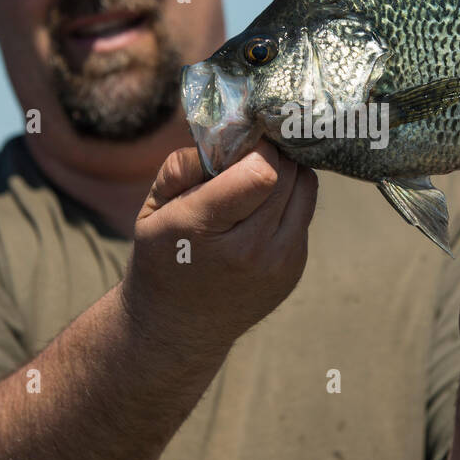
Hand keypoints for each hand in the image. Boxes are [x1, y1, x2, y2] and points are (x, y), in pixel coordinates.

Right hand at [120, 141, 318, 349]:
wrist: (178, 327)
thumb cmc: (163, 257)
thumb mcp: (153, 208)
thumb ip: (184, 165)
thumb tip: (227, 131)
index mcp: (206, 229)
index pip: (262, 172)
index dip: (257, 146)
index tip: (243, 140)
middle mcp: (251, 251)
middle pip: (289, 174)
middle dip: (273, 153)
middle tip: (252, 152)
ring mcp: (280, 263)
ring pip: (306, 189)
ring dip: (287, 173)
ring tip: (258, 177)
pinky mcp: (294, 268)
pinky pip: (304, 213)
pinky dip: (288, 200)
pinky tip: (262, 208)